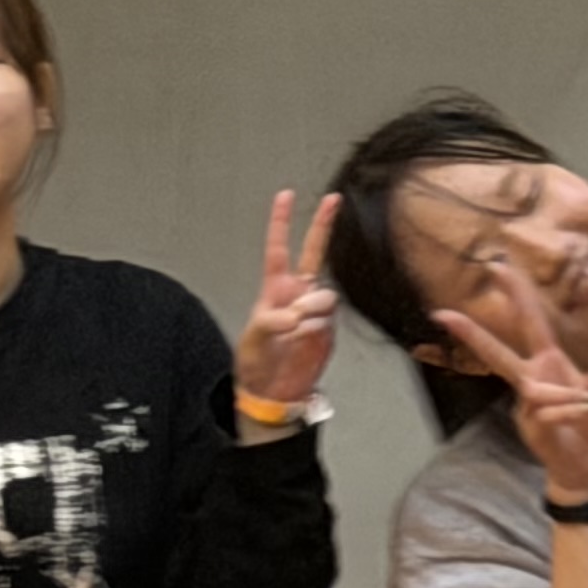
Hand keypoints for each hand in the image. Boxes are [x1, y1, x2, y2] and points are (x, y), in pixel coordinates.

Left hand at [236, 188, 340, 405]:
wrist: (276, 392)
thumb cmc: (258, 362)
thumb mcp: (254, 338)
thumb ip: (273, 321)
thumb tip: (297, 315)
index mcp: (275, 289)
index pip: (279, 249)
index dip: (281, 222)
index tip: (285, 196)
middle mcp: (298, 294)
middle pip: (314, 252)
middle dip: (323, 225)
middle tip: (332, 199)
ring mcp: (315, 311)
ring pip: (325, 295)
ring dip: (311, 310)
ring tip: (296, 330)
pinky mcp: (328, 329)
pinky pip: (328, 320)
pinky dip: (317, 328)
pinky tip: (306, 340)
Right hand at [438, 269, 587, 506]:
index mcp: (550, 365)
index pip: (531, 323)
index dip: (519, 294)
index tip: (500, 266)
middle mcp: (533, 382)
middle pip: (498, 354)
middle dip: (472, 334)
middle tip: (443, 313)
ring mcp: (528, 408)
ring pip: (534, 389)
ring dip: (568, 395)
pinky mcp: (533, 431)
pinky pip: (549, 413)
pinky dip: (573, 413)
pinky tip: (587, 419)